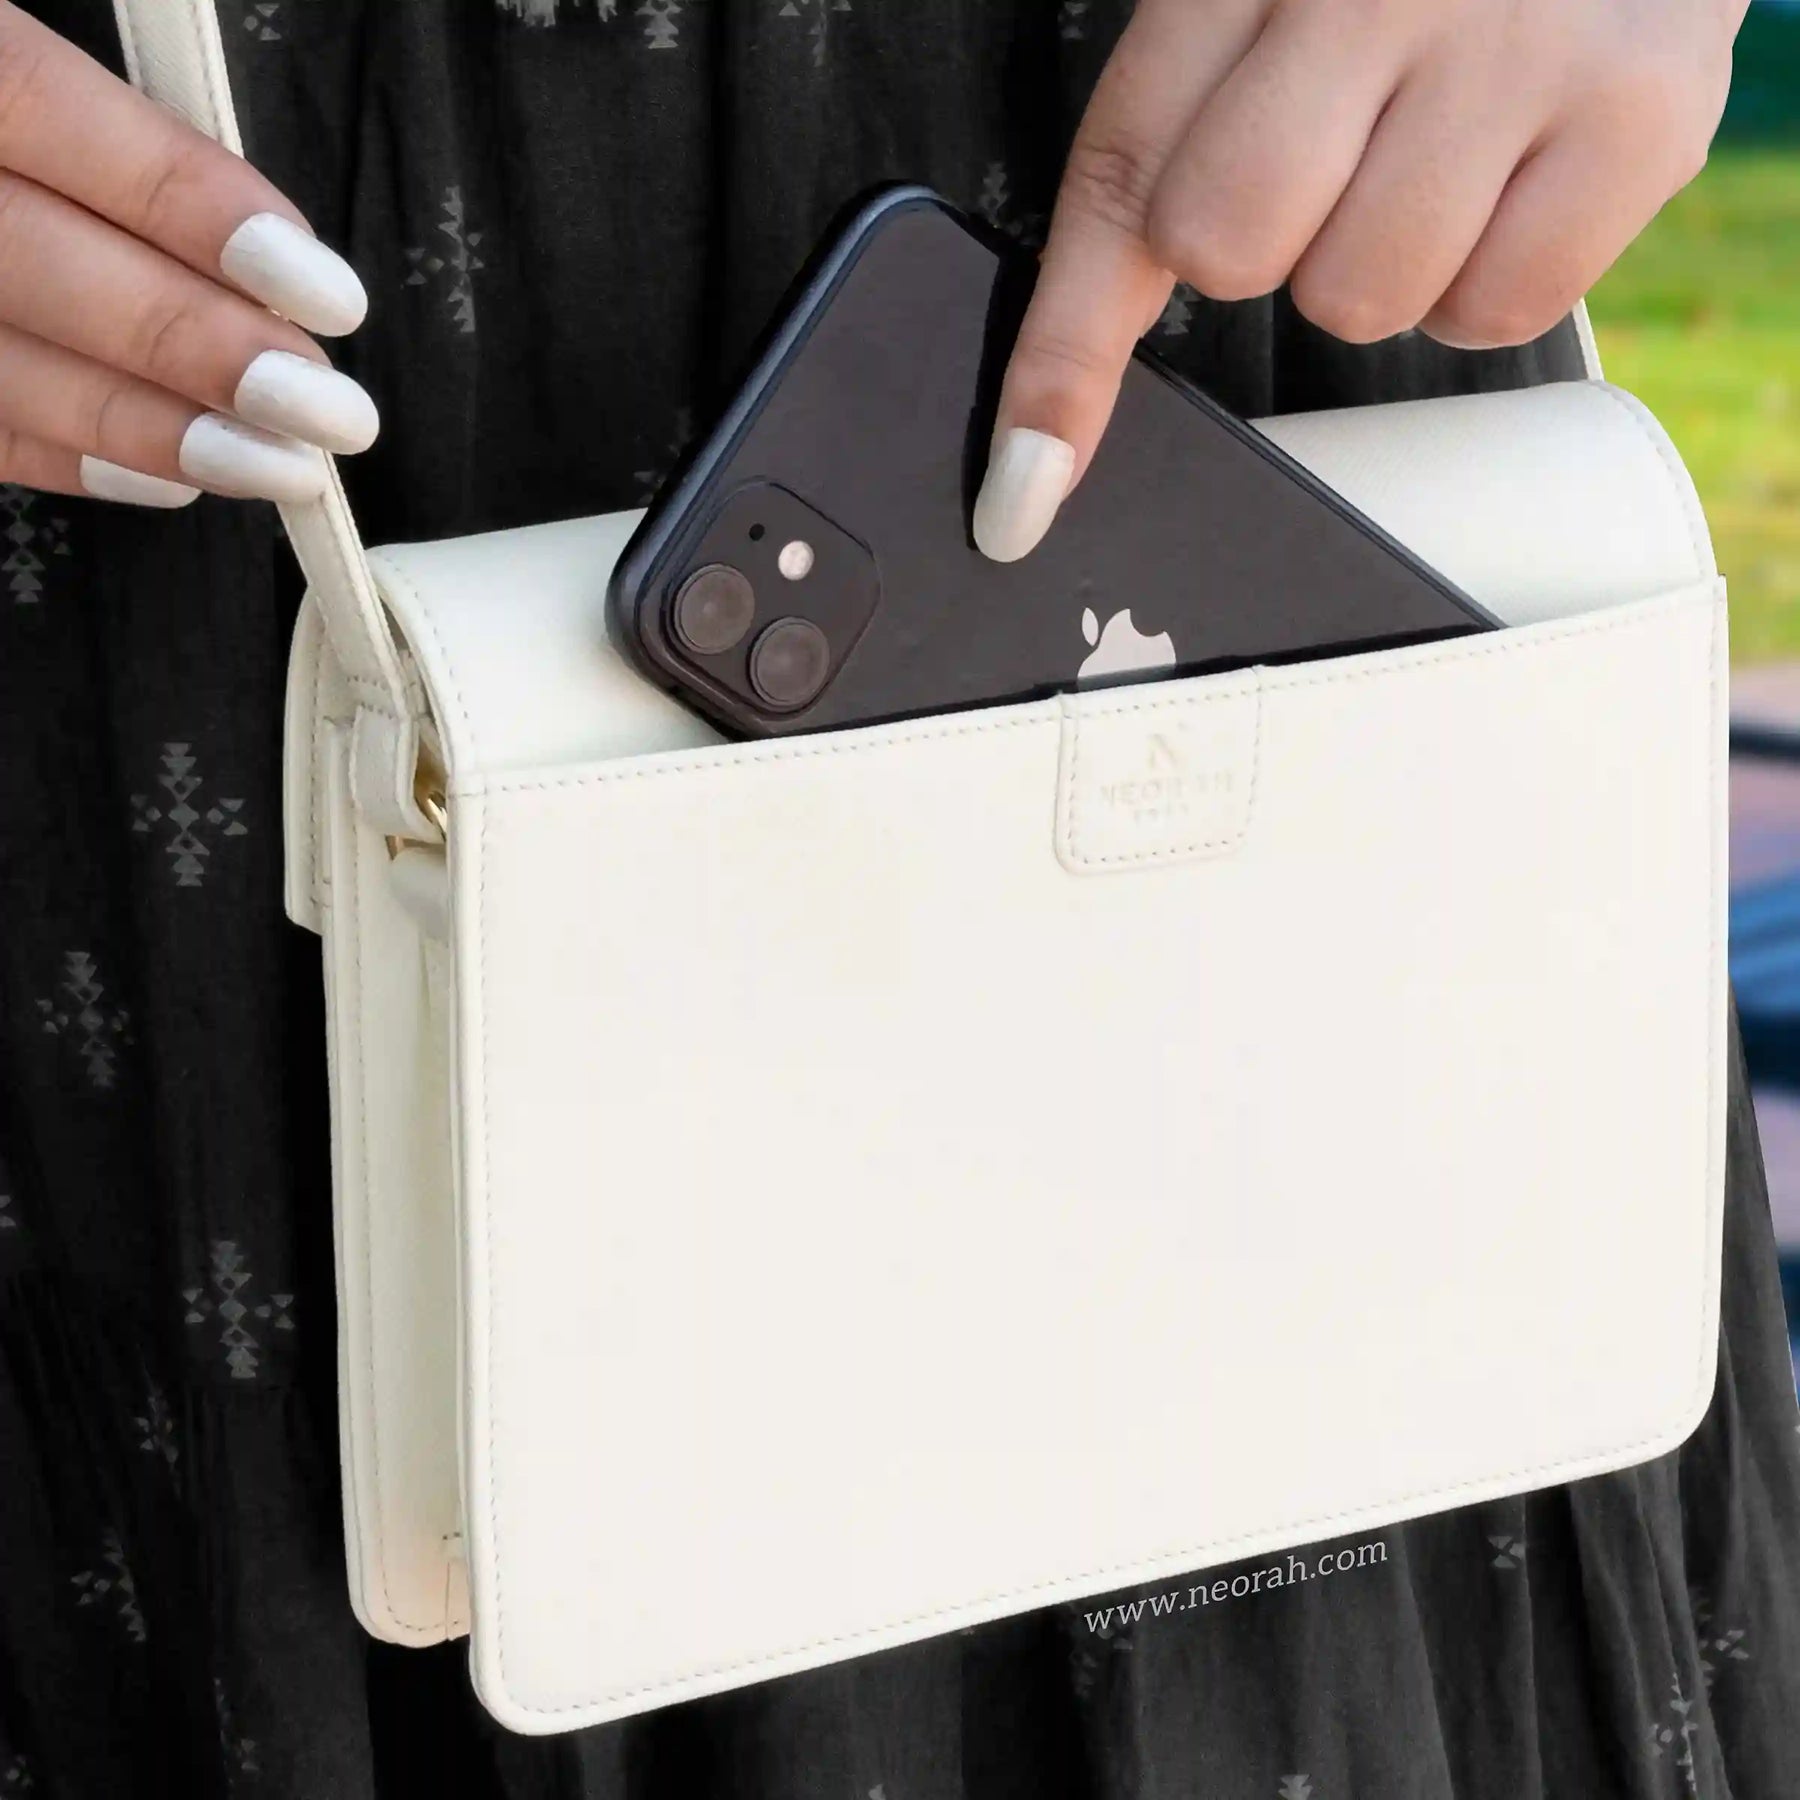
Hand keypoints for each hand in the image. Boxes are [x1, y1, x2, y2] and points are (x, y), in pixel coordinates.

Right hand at [0, 2, 374, 507]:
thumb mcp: (4, 68)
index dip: (185, 204)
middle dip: (195, 345)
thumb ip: (97, 136)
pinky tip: (172, 480)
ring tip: (281, 468)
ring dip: (151, 429)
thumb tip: (257, 259)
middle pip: (26, 256)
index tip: (327, 292)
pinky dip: (69, 457)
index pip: (40, 110)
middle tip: (331, 411)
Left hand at [973, 0, 1743, 561]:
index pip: (1120, 184)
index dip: (1060, 357)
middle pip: (1230, 251)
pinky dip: (1488, 279)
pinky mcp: (1641, 113)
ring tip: (1432, 149)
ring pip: (1363, 302)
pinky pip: (1499, 315)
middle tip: (1327, 158)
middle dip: (1257, 248)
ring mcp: (1521, 46)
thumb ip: (1173, 143)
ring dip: (1377, 264)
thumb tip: (1057, 414)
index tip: (1020, 491)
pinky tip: (1507, 177)